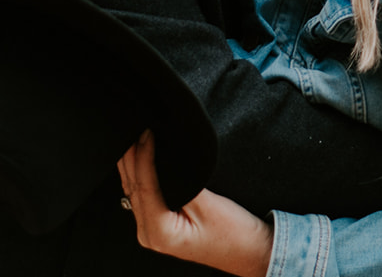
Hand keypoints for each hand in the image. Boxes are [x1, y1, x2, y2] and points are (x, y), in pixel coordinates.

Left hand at [118, 130, 273, 276]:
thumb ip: (184, 181)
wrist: (249, 252)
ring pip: (134, 192)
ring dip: (132, 165)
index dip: (144, 157)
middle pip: (134, 189)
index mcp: (159, 233)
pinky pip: (143, 197)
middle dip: (132, 158)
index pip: (145, 187)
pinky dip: (141, 176)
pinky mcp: (160, 226)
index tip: (147, 133)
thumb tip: (168, 158)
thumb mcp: (209, 205)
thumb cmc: (233, 234)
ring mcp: (152, 232)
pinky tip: (139, 160)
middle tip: (135, 128)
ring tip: (133, 138)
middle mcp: (150, 235)